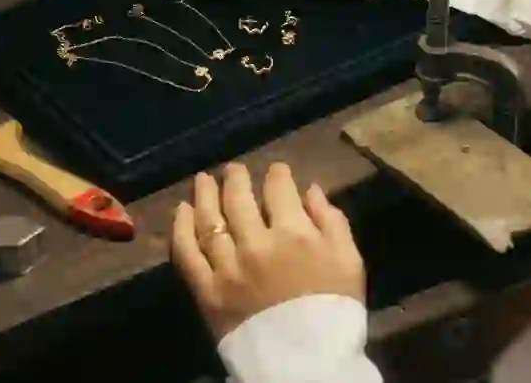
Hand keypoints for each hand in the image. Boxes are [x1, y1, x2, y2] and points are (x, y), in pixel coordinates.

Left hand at [171, 162, 365, 339]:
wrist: (308, 361)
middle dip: (236, 178)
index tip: (277, 170)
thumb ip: (331, 220)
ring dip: (205, 194)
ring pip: (209, 219)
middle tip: (233, 169)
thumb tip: (310, 190)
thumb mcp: (350, 260)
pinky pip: (187, 253)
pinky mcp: (206, 290)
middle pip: (238, 198)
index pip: (279, 189)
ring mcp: (227, 267)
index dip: (278, 174)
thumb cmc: (334, 308)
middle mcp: (256, 243)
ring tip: (203, 180)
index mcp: (293, 233)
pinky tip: (181, 210)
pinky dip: (181, 227)